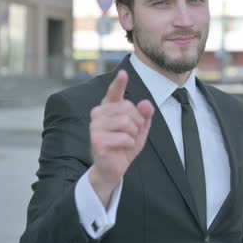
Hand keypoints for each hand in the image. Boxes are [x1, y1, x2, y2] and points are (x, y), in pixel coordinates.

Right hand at [88, 70, 153, 206]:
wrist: (113, 168)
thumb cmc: (124, 145)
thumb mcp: (139, 129)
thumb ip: (144, 115)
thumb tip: (146, 104)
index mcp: (108, 108)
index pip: (114, 93)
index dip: (119, 83)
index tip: (123, 73)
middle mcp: (98, 114)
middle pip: (128, 109)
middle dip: (137, 122)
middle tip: (132, 134)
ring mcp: (95, 126)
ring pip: (126, 122)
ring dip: (133, 134)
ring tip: (126, 141)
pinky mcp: (97, 140)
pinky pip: (124, 137)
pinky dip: (129, 144)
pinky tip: (121, 148)